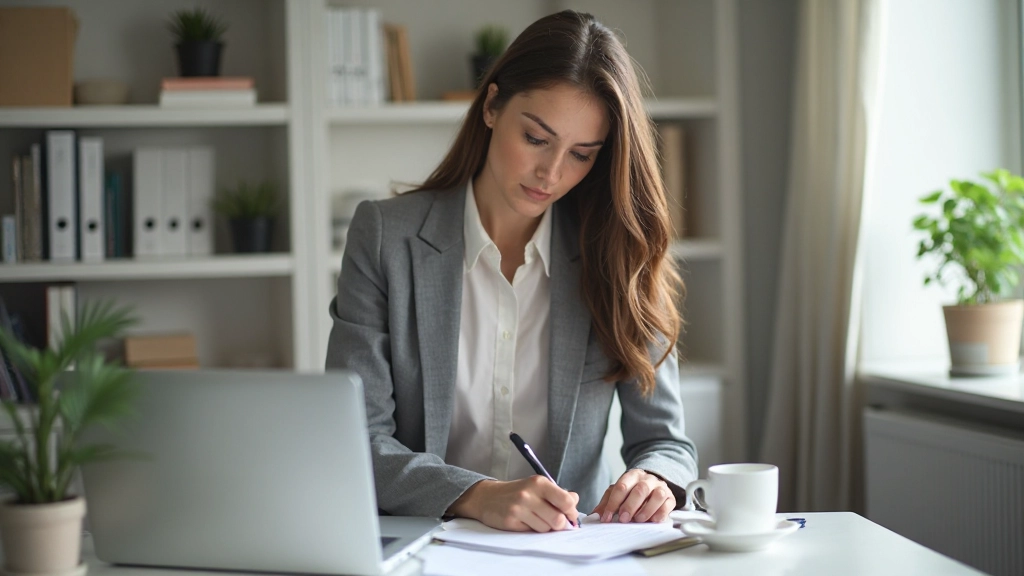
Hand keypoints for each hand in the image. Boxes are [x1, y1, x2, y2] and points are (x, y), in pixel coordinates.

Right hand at [448, 477, 579, 531]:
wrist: (487, 497)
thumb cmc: (518, 492)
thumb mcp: (538, 486)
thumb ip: (558, 493)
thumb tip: (575, 500)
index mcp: (539, 483)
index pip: (566, 501)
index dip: (572, 512)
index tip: (571, 516)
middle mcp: (529, 494)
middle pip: (558, 519)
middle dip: (559, 524)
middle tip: (554, 521)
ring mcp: (518, 508)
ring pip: (546, 528)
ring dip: (544, 527)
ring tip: (536, 518)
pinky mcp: (510, 521)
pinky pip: (531, 532)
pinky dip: (532, 529)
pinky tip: (525, 521)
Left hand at [592, 469, 674, 523]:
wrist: (653, 484)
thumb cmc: (632, 491)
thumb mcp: (618, 493)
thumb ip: (607, 502)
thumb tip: (595, 515)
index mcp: (632, 475)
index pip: (621, 487)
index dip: (613, 503)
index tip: (606, 518)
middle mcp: (647, 479)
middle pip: (640, 490)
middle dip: (630, 506)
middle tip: (623, 519)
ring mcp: (660, 487)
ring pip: (657, 495)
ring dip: (646, 509)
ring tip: (638, 520)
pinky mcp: (670, 497)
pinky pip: (668, 504)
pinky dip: (660, 514)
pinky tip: (652, 520)